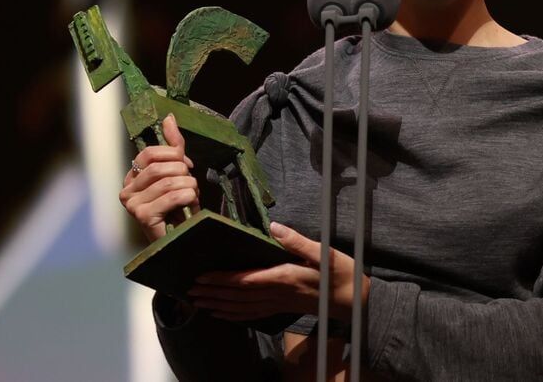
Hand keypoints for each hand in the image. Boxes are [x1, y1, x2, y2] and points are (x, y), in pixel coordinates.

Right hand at [119, 113, 198, 240]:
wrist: (182, 238)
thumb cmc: (179, 206)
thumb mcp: (177, 173)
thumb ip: (173, 146)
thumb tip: (169, 117)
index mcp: (132, 177)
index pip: (150, 153)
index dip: (173, 155)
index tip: (187, 166)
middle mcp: (126, 190)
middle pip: (160, 166)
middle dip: (184, 173)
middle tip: (191, 186)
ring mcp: (132, 204)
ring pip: (170, 181)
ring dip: (190, 187)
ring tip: (192, 197)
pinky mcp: (142, 216)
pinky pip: (173, 196)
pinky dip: (189, 197)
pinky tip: (190, 205)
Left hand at [188, 222, 369, 322]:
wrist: (354, 301)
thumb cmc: (341, 274)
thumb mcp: (323, 252)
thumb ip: (297, 241)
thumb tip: (274, 226)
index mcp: (284, 277)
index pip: (245, 280)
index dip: (222, 280)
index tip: (201, 277)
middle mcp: (277, 293)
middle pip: (238, 296)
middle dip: (212, 293)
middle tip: (188, 291)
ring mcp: (279, 303)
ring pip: (242, 307)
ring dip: (218, 305)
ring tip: (197, 302)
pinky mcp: (282, 308)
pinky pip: (253, 314)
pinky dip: (234, 315)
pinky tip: (222, 314)